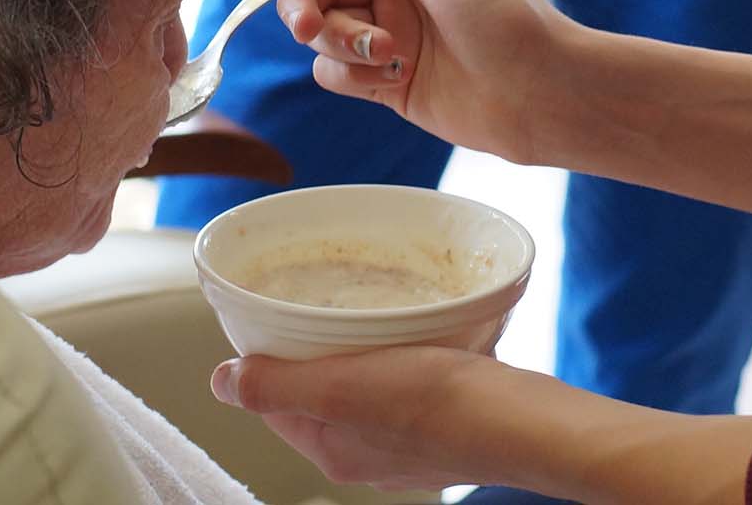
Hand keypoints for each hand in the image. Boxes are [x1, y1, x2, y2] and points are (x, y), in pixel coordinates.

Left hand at [209, 347, 751, 502]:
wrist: (531, 421)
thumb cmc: (441, 404)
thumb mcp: (344, 386)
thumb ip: (278, 386)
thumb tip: (220, 383)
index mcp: (332, 449)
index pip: (273, 402)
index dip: (263, 358)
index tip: (266, 313)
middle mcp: (365, 453)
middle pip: (315, 392)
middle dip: (309, 348)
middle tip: (312, 298)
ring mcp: (407, 440)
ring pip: (361, 385)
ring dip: (355, 346)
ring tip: (360, 305)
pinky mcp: (445, 421)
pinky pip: (404, 381)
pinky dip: (398, 352)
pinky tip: (413, 327)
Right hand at [276, 0, 576, 163]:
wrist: (538, 94)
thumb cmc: (503, 16)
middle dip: (304, 3)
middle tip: (306, 26)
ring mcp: (386, 36)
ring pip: (321, 31)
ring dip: (339, 42)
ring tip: (386, 54)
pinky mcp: (384, 80)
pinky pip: (335, 72)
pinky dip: (351, 73)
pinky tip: (392, 77)